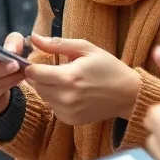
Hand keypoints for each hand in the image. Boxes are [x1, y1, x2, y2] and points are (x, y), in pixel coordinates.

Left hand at [22, 33, 140, 125]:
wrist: (128, 94)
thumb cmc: (108, 67)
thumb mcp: (85, 48)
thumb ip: (56, 44)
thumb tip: (34, 38)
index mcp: (68, 77)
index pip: (33, 73)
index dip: (32, 65)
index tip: (38, 61)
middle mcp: (66, 97)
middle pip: (36, 85)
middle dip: (40, 76)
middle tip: (55, 69)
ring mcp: (69, 111)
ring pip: (44, 97)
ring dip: (48, 88)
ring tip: (66, 80)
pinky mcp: (71, 121)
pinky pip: (53, 108)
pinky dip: (57, 99)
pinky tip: (70, 93)